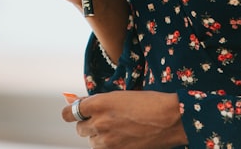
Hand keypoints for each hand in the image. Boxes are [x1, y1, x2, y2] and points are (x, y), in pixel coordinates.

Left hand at [62, 91, 186, 148]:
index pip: (70, 112)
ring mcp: (107, 141)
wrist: (170, 119)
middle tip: (104, 120)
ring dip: (98, 137)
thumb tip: (78, 103)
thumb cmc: (149, 103)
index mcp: (99, 104)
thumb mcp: (120, 96)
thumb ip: (98, 102)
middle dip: (89, 124)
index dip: (71, 113)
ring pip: (91, 142)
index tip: (73, 113)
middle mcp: (99, 123)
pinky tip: (122, 139)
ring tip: (117, 130)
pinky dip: (109, 146)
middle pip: (80, 128)